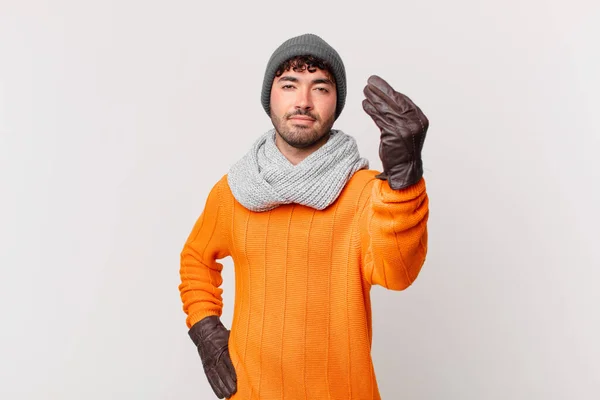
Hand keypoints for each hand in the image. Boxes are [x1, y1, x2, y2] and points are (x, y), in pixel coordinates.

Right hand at [189, 316, 236, 398]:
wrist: (206, 333)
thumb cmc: (221, 335)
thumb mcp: (231, 337)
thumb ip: (239, 344)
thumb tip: (253, 348)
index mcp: (223, 348)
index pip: (228, 361)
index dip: (232, 370)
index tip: (237, 378)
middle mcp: (215, 357)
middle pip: (222, 371)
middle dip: (228, 381)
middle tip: (234, 390)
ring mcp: (210, 363)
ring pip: (216, 377)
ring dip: (222, 386)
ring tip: (228, 394)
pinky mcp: (207, 367)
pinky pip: (210, 378)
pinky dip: (215, 387)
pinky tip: (220, 394)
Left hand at [362, 75, 428, 189]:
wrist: (405, 171)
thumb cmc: (403, 151)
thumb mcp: (407, 130)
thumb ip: (401, 117)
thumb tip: (388, 100)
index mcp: (420, 119)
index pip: (404, 100)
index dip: (391, 91)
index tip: (380, 84)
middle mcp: (414, 122)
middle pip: (395, 101)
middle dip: (382, 90)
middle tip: (370, 81)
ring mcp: (405, 128)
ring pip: (386, 109)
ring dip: (374, 98)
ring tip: (365, 90)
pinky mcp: (393, 134)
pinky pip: (380, 119)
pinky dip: (371, 110)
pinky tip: (365, 104)